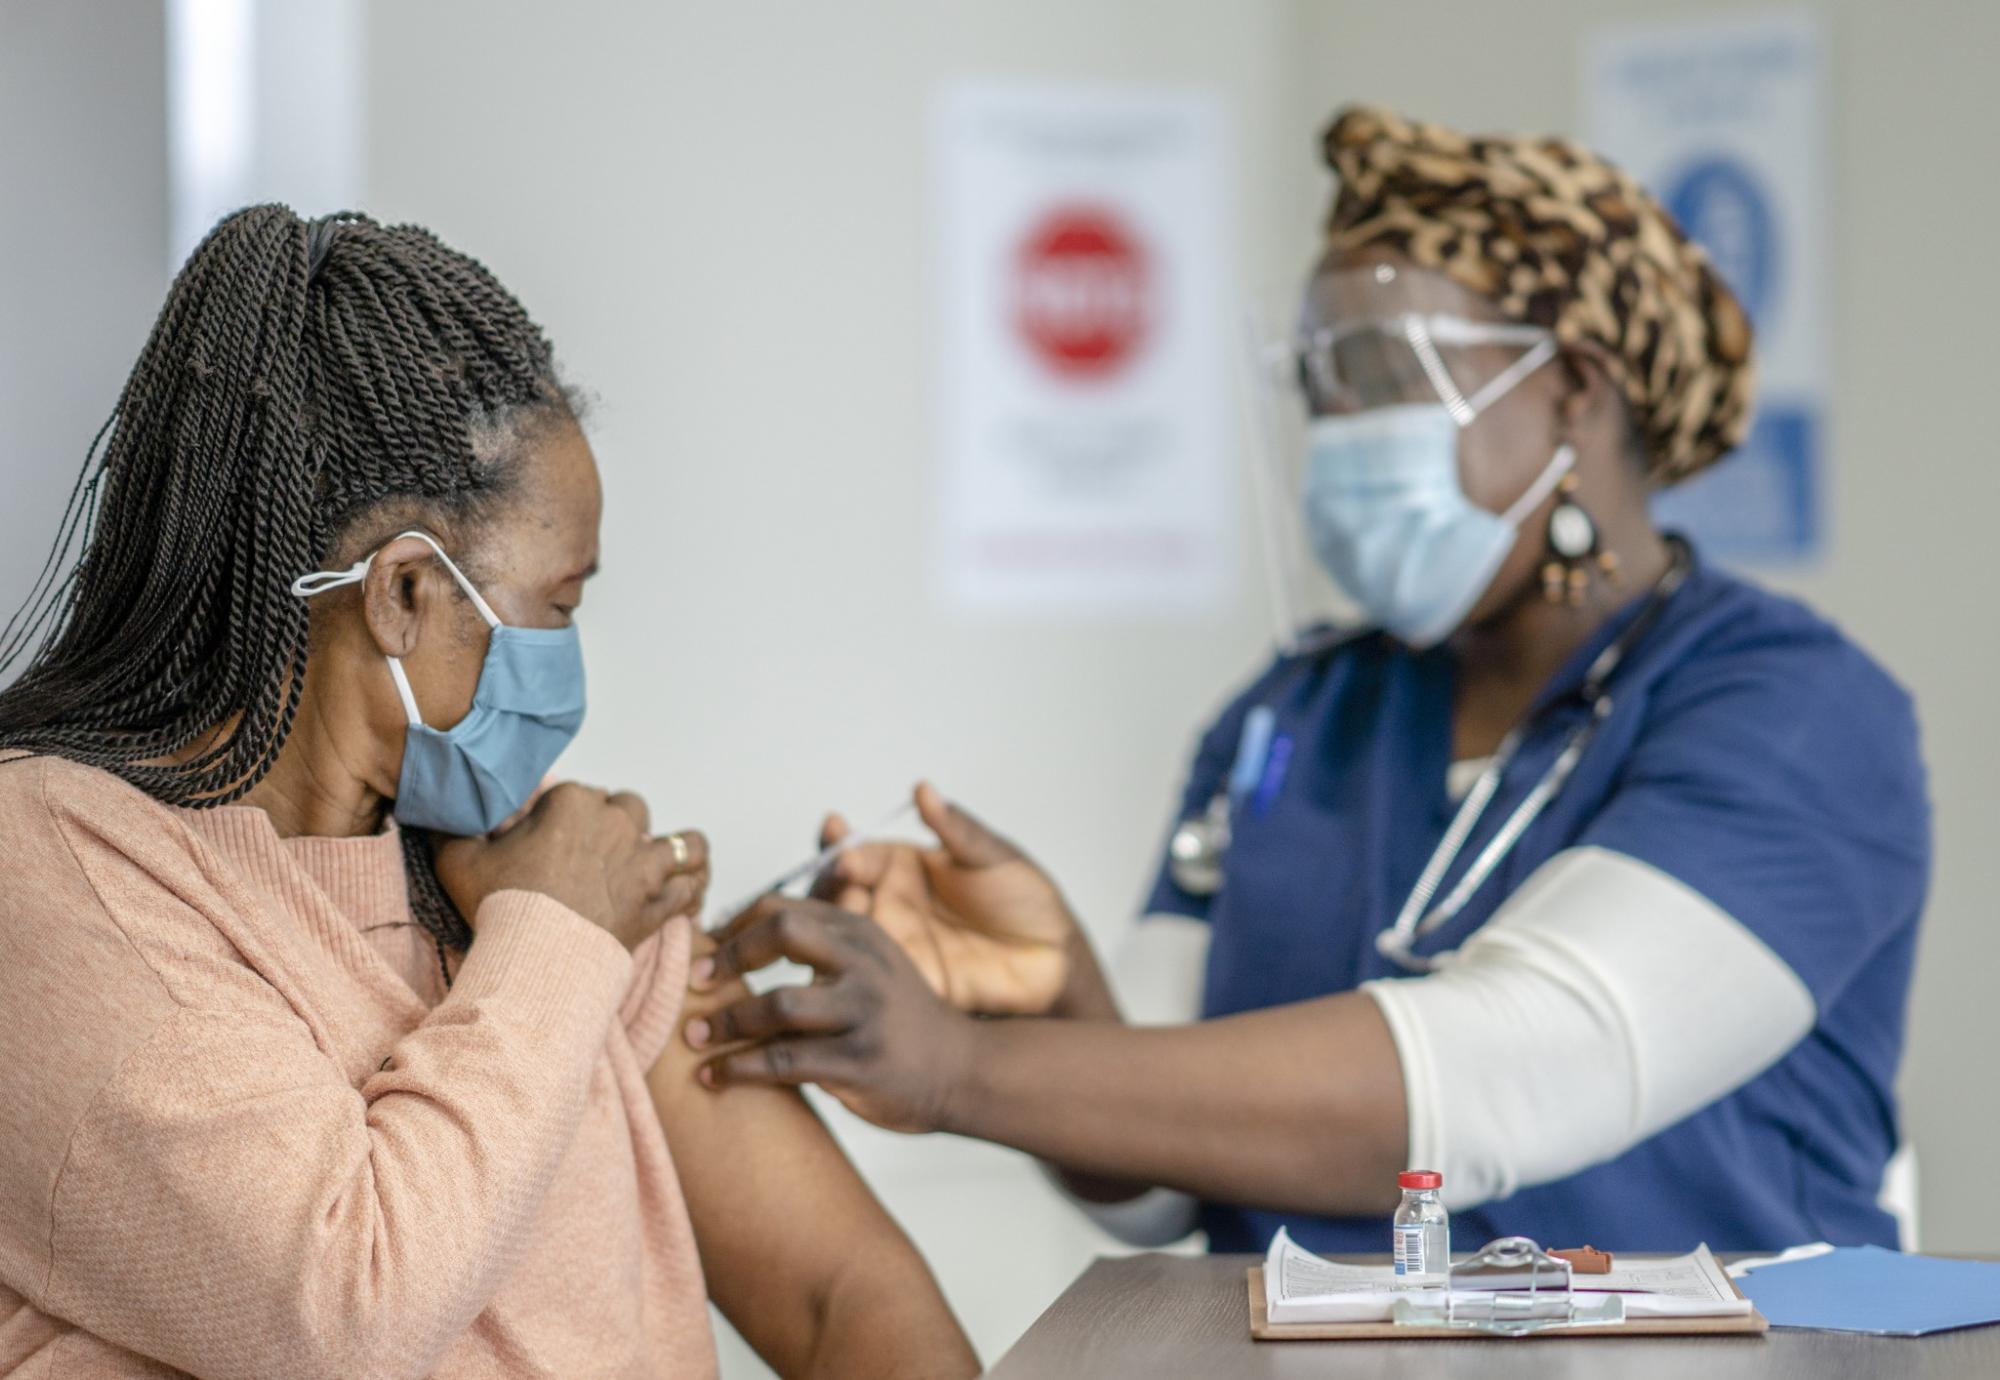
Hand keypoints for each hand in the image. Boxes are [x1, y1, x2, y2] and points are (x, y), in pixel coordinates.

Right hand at [435, 782, 709, 951]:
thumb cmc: (497, 904)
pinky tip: (687, 897)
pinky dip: (692, 891)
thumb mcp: (458, 858)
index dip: (567, 816)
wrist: (533, 956)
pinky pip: (693, 886)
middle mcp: (617, 823)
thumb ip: (453, 828)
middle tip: (600, 855)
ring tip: (664, 865)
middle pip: (631, 810)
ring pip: (682, 843)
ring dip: (675, 852)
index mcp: (573, 802)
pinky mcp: (660, 900)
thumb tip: (441, 809)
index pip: (580, 794)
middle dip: (620, 826)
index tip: (552, 841)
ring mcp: (645, 862)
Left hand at [686, 898, 978, 1133]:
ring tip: (694, 1035)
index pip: (781, 907)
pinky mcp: (860, 1062)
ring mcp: (864, 1012)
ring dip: (726, 1021)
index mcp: (858, 931)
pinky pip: (785, 1061)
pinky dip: (740, 1069)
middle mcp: (864, 962)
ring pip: (779, 1004)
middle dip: (729, 957)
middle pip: (783, 932)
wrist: (961, 1069)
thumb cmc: (897, 1015)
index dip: (732, 927)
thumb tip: (744, 921)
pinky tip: (714, 1077)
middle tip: (693, 983)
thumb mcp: (871, 959)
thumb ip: (821, 937)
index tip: (702, 952)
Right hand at [811, 783, 1073, 1013]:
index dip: (841, 847)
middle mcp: (888, 904)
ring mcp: (892, 946)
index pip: (856, 854)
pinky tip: (845, 962)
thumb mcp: (994, 856)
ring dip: (829, 927)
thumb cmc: (1027, 899)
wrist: (1056, 959)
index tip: (839, 843)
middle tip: (838, 881)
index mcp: (902, 867)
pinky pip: (864, 981)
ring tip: (847, 912)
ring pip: (839, 938)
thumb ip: (956, 829)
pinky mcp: (904, 984)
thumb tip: (923, 789)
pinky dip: (845, 973)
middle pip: (834, 896)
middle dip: (826, 887)